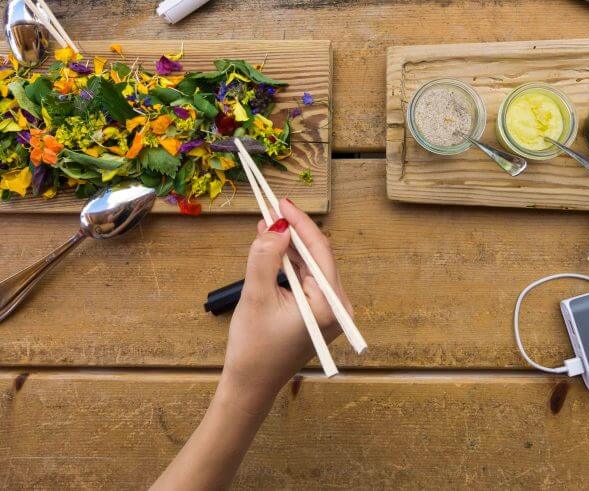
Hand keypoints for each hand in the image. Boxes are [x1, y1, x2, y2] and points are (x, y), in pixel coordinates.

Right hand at [220, 198, 351, 413]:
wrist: (251, 386)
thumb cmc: (253, 349)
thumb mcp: (255, 297)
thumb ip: (265, 257)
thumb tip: (277, 226)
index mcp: (329, 305)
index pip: (319, 251)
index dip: (300, 223)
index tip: (281, 202)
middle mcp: (338, 307)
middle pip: (318, 256)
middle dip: (293, 231)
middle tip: (272, 207)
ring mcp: (330, 310)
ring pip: (311, 265)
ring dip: (290, 245)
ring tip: (267, 222)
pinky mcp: (319, 313)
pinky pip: (306, 278)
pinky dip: (290, 262)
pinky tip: (273, 246)